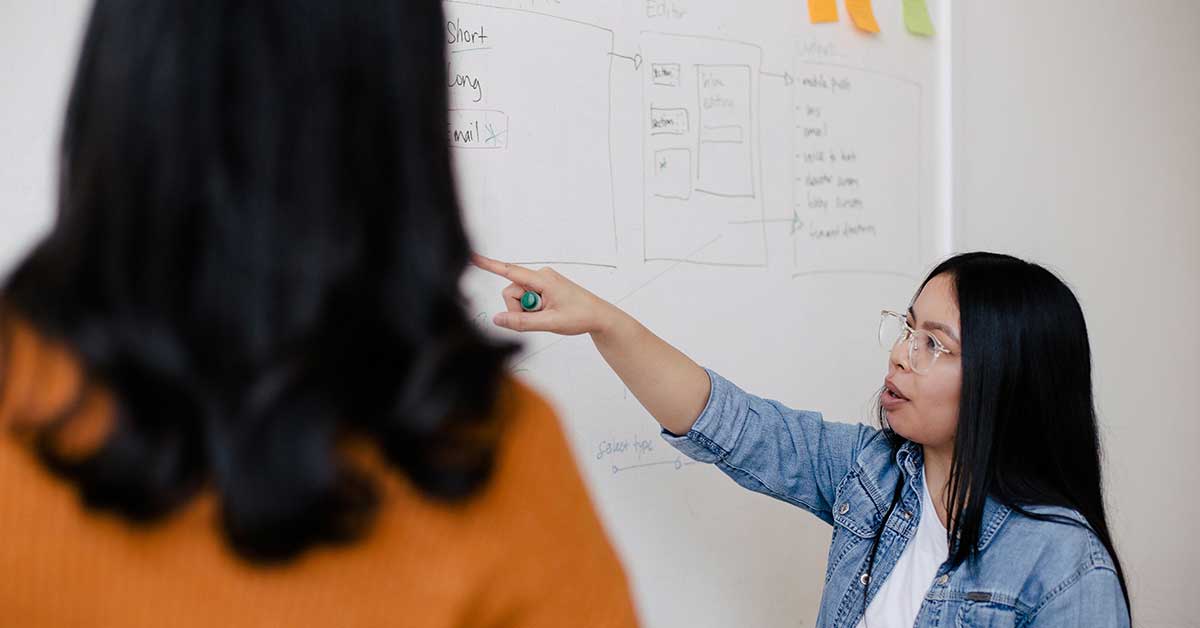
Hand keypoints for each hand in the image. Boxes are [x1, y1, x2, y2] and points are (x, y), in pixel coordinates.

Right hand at [471, 254, 616, 335]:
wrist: (598, 316)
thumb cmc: (580, 316)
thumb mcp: (550, 323)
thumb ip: (521, 322)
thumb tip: (497, 319)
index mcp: (543, 279)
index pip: (510, 270)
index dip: (489, 265)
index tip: (472, 257)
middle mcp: (540, 276)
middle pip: (511, 291)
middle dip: (518, 308)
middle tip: (539, 318)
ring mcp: (542, 281)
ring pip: (518, 297)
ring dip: (527, 311)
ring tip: (547, 315)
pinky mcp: (543, 288)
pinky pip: (527, 299)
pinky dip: (532, 309)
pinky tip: (547, 312)